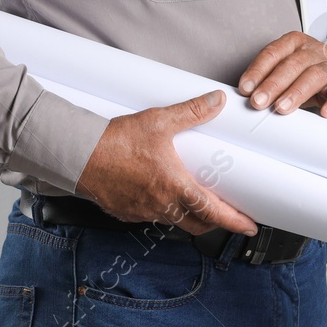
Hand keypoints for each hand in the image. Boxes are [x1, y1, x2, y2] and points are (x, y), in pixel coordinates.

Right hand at [74, 89, 257, 236]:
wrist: (76, 155)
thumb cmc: (115, 141)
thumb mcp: (159, 121)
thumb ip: (192, 111)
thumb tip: (217, 100)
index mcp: (174, 187)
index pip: (213, 212)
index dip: (234, 221)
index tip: (250, 227)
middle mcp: (160, 205)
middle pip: (197, 224)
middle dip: (216, 223)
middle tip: (230, 216)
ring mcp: (141, 212)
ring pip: (175, 222)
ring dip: (191, 217)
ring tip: (200, 205)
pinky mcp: (125, 211)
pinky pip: (152, 217)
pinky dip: (166, 211)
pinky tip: (165, 197)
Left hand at [237, 32, 326, 118]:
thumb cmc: (312, 72)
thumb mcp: (289, 69)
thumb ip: (269, 78)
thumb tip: (246, 97)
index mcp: (294, 44)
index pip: (273, 53)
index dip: (258, 71)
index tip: (245, 88)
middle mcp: (313, 51)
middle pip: (292, 64)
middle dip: (272, 84)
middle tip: (258, 101)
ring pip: (314, 75)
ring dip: (296, 93)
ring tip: (282, 108)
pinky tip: (325, 113)